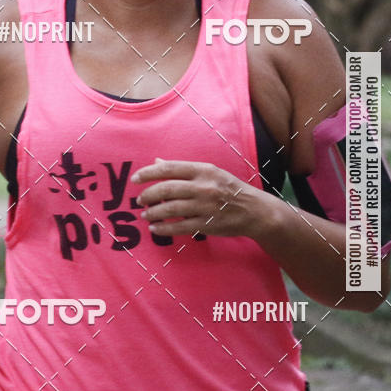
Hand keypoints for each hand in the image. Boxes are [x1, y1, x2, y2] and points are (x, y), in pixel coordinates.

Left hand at [131, 157, 265, 237]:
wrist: (254, 211)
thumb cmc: (229, 189)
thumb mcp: (210, 173)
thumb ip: (183, 169)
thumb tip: (157, 162)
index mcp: (204, 170)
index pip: (170, 168)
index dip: (149, 173)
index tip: (135, 178)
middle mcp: (204, 187)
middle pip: (167, 189)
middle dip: (148, 195)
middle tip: (139, 199)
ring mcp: (205, 207)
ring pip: (170, 209)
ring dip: (153, 212)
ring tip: (145, 214)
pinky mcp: (207, 224)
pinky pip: (179, 227)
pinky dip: (163, 228)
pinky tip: (155, 228)